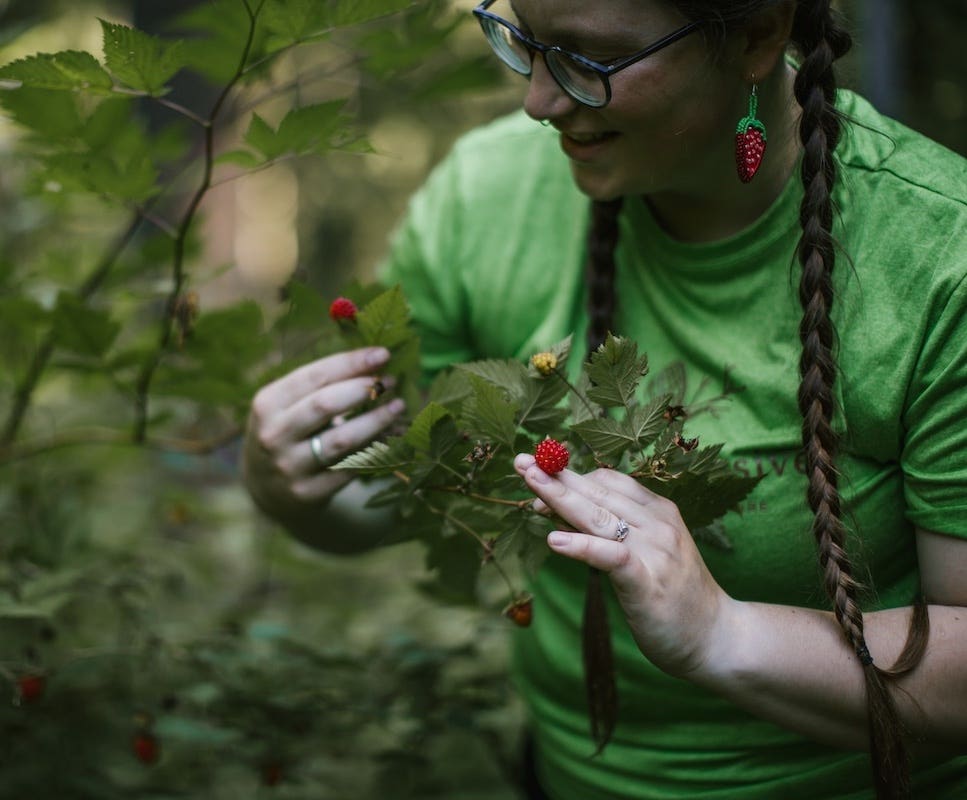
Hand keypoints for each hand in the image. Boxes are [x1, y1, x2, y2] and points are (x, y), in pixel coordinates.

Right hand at [243, 346, 405, 519]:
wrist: (266, 489)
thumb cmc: (287, 432)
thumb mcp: (287, 406)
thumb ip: (322, 384)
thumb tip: (375, 360)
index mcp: (267, 403)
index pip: (314, 376)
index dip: (351, 363)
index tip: (383, 354)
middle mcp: (274, 435)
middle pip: (325, 404)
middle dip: (364, 389)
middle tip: (390, 381)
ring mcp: (290, 467)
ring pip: (343, 439)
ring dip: (376, 420)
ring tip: (398, 406)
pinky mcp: (308, 493)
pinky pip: (350, 467)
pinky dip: (375, 449)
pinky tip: (392, 435)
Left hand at [514, 453, 736, 679]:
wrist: (718, 638)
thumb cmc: (676, 597)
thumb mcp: (647, 554)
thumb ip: (614, 533)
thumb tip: (564, 516)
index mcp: (659, 512)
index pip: (609, 482)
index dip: (572, 476)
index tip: (539, 473)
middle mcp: (658, 524)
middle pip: (598, 493)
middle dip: (556, 477)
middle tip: (521, 462)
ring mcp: (654, 550)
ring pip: (599, 516)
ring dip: (560, 498)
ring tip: (530, 486)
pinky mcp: (647, 580)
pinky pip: (610, 555)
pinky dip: (581, 545)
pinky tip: (555, 540)